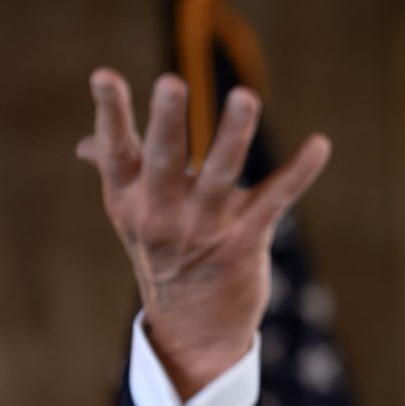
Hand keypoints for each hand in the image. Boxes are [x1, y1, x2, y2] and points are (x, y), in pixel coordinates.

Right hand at [77, 69, 329, 399]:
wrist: (193, 330)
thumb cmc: (165, 256)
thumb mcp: (133, 218)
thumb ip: (119, 173)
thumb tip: (85, 145)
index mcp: (129, 198)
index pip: (116, 151)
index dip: (110, 113)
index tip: (104, 76)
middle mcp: (162, 213)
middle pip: (164, 159)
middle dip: (169, 122)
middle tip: (172, 82)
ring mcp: (205, 228)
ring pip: (221, 174)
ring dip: (234, 135)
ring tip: (245, 97)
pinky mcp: (245, 241)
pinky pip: (275, 199)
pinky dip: (299, 171)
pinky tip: (319, 144)